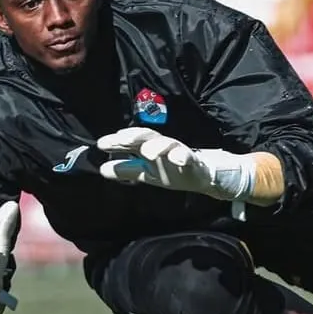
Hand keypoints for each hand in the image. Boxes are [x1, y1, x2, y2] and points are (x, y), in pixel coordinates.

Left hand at [96, 127, 253, 201]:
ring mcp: (180, 152)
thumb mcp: (150, 174)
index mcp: (152, 152)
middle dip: (134, 137)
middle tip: (120, 139)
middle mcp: (164, 148)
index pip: (132, 143)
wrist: (210, 176)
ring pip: (168, 144)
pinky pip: (189, 157)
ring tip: (148, 152)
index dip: (118, 142)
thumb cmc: (177, 172)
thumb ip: (128, 170)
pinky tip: (179, 159)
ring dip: (158, 146)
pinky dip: (184, 157)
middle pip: (148, 137)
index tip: (101, 144)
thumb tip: (102, 169)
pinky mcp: (195, 161)